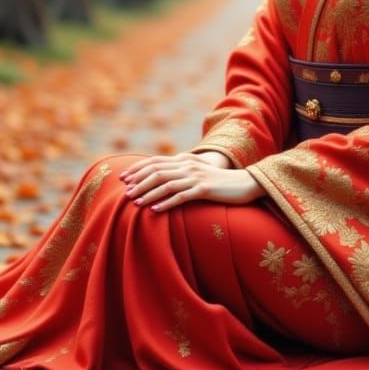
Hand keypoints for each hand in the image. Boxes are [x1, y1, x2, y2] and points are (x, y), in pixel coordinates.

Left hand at [120, 151, 263, 211]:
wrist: (245, 184)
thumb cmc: (220, 182)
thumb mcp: (199, 172)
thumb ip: (182, 171)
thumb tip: (163, 177)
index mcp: (185, 160)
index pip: (156, 161)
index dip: (138, 169)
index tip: (124, 178)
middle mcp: (188, 166)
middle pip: (157, 172)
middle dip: (139, 182)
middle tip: (125, 192)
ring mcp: (196, 177)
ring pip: (166, 184)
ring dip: (148, 193)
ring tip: (135, 202)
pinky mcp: (204, 189)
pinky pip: (181, 196)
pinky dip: (166, 202)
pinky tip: (155, 210)